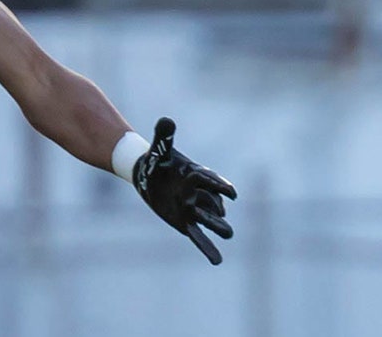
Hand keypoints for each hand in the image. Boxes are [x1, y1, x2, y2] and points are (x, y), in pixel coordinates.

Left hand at [133, 117, 237, 264]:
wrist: (150, 174)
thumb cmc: (159, 161)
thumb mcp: (161, 148)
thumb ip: (165, 136)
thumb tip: (166, 120)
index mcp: (197, 175)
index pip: (210, 180)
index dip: (219, 186)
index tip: (231, 192)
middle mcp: (200, 194)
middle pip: (213, 202)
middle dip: (216, 208)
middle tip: (221, 212)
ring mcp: (194, 210)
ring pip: (210, 221)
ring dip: (217, 226)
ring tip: (227, 233)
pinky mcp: (186, 223)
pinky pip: (199, 238)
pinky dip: (208, 249)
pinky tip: (217, 261)